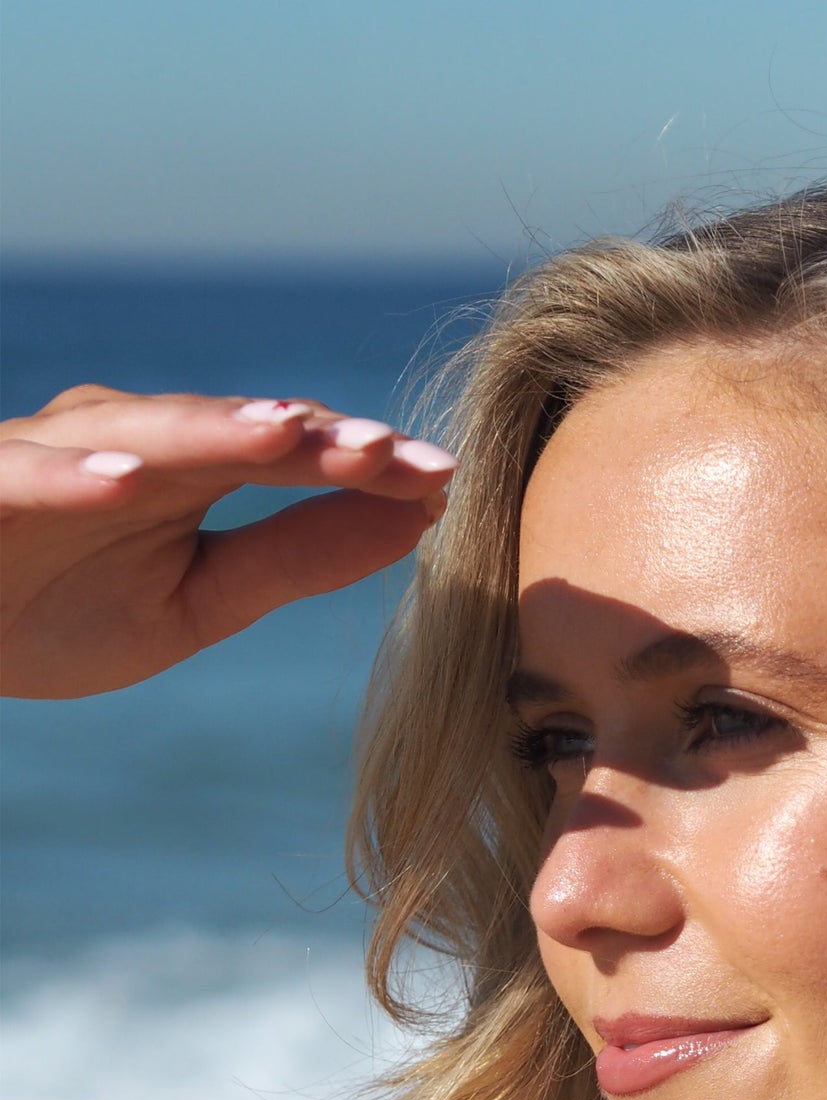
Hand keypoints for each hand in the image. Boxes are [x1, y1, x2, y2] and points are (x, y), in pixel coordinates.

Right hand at [0, 385, 456, 699]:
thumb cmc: (62, 603)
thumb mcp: (199, 600)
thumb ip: (297, 558)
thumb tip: (415, 522)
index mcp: (190, 469)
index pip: (291, 456)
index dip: (364, 464)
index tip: (445, 479)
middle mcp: (126, 442)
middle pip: (234, 432)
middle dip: (315, 437)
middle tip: (396, 449)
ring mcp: (50, 458)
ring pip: (140, 435)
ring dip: (216, 430)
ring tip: (291, 432)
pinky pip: (24, 478)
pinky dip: (71, 473)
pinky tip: (124, 477)